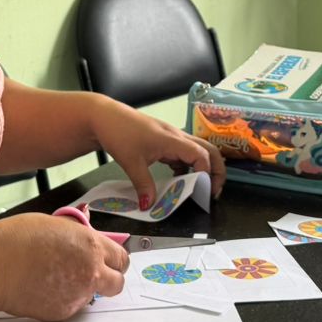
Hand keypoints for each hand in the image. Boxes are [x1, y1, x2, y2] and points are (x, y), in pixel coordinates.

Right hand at [0, 212, 129, 321]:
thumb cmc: (16, 240)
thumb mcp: (57, 225)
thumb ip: (79, 237)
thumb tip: (86, 244)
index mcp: (91, 245)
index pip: (121, 258)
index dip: (115, 260)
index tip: (110, 261)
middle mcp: (90, 272)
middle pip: (117, 283)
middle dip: (110, 279)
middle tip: (94, 274)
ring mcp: (78, 295)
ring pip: (93, 297)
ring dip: (83, 289)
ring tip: (57, 277)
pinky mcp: (63, 312)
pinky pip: (72, 306)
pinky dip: (64, 299)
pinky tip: (45, 287)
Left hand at [87, 96, 226, 209]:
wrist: (104, 116)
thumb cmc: (119, 132)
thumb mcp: (131, 162)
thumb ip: (143, 185)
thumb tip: (150, 205)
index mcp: (173, 140)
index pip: (202, 155)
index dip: (207, 174)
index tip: (204, 192)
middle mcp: (177, 137)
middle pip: (209, 150)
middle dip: (216, 171)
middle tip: (213, 193)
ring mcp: (172, 138)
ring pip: (198, 151)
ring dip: (202, 169)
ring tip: (198, 189)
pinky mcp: (165, 141)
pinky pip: (184, 153)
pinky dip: (187, 166)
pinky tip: (178, 179)